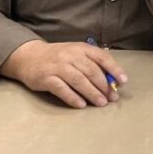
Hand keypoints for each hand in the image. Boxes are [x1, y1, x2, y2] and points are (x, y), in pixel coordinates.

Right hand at [0, 40, 127, 108]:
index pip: (102, 57)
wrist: (29, 57)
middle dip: (104, 86)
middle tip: (112, 98)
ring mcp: (58, 66)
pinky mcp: (46, 78)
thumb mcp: (76, 54)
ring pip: (79, 80)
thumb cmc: (59, 57)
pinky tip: (81, 105)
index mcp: (81, 48)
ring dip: (92, 93)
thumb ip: (92, 63)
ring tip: (101, 103)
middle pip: (91, 71)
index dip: (114, 69)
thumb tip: (112, 80)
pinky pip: (62, 89)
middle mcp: (70, 55)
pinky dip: (73, 97)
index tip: (123, 81)